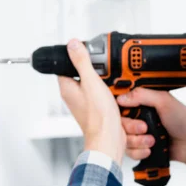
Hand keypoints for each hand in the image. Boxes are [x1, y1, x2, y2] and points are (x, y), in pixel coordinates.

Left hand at [58, 39, 125, 163]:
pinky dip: (115, 97)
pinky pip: (108, 99)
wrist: (109, 139)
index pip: (66, 67)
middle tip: (104, 73)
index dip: (76, 59)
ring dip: (109, 86)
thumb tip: (72, 45)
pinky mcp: (100, 112)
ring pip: (99, 87)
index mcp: (68, 89)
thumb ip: (82, 62)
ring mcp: (88, 105)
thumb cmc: (98, 117)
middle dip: (98, 73)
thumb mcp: (91, 82)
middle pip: (85, 76)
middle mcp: (76, 97)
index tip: (87, 55)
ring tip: (113, 88)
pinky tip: (120, 98)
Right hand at [117, 88, 185, 174]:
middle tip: (144, 128)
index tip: (127, 113)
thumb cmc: (184, 120)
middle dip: (131, 128)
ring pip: (123, 139)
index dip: (119, 111)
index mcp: (142, 103)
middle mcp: (137, 118)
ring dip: (137, 141)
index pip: (119, 105)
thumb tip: (120, 98)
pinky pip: (129, 152)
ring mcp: (138, 134)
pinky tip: (150, 149)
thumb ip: (142, 95)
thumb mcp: (164, 101)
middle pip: (119, 124)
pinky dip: (139, 152)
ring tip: (152, 141)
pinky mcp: (140, 148)